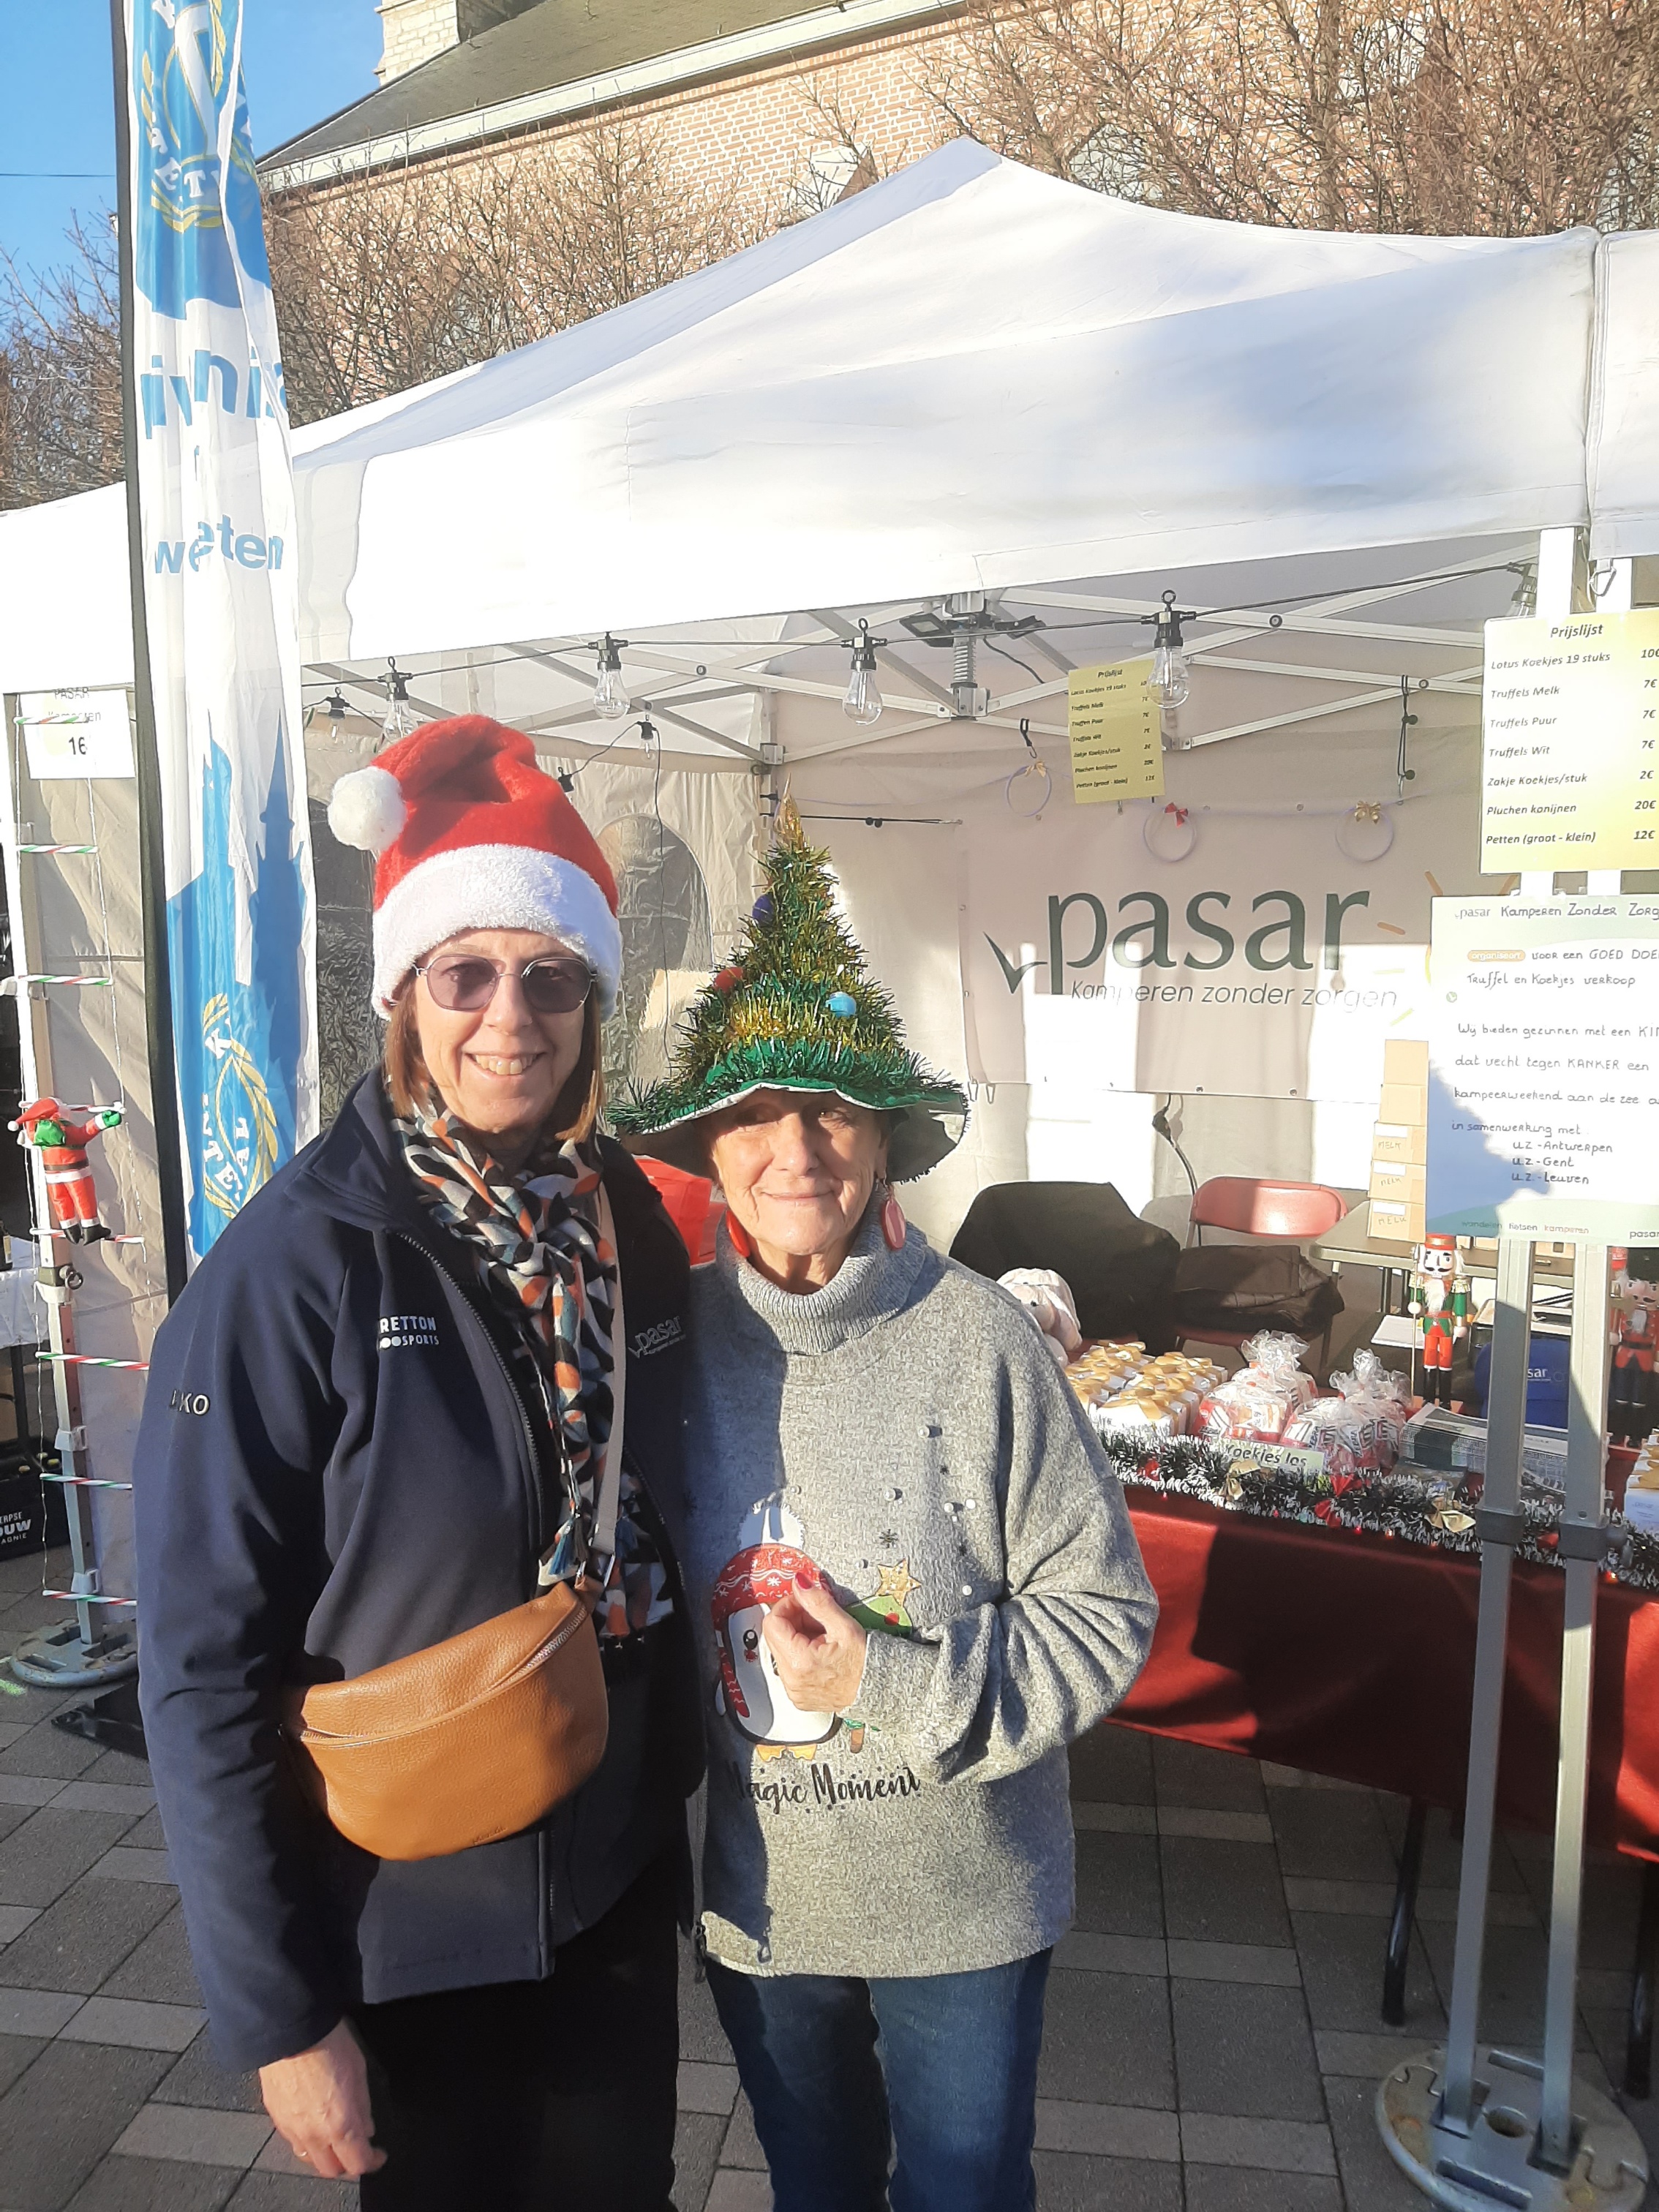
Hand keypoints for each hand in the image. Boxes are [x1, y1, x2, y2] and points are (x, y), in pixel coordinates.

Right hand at [259, 2018, 385, 2178]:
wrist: (292, 2029)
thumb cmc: (328, 2043)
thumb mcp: (359, 2072)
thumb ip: (362, 2107)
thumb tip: (366, 2128)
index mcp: (340, 2124)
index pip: (358, 2162)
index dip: (372, 2161)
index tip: (378, 2153)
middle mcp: (314, 2134)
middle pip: (331, 2169)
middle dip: (347, 2163)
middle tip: (357, 2147)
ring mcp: (291, 2128)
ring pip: (310, 2158)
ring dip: (325, 2154)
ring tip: (335, 2138)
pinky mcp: (276, 2118)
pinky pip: (293, 2141)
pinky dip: (307, 2140)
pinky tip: (314, 2123)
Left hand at [762, 1570, 866, 1711]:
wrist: (879, 1689)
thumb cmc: (866, 1664)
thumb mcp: (843, 1626)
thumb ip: (818, 1601)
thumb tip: (800, 1584)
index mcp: (799, 1662)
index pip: (772, 1623)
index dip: (787, 1605)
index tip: (802, 1601)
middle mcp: (791, 1680)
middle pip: (775, 1636)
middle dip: (793, 1620)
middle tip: (817, 1618)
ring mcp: (793, 1689)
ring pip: (781, 1650)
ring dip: (797, 1636)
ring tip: (823, 1636)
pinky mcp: (797, 1694)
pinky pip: (789, 1666)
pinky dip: (801, 1654)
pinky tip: (820, 1651)